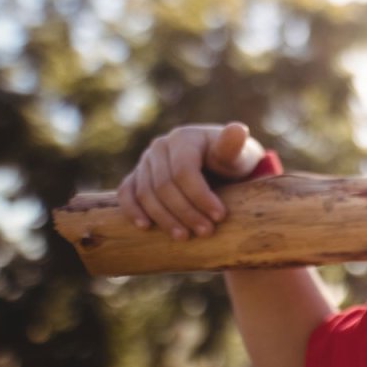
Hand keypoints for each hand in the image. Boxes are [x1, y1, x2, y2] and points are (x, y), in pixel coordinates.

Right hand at [118, 122, 265, 239]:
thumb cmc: (232, 161)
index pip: (185, 171)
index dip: (200, 196)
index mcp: (184, 138)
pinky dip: (133, 210)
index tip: (220, 216)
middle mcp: (160, 147)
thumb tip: (237, 130)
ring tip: (184, 237)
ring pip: (146, 194)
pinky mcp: (137, 177)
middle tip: (206, 232)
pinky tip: (145, 227)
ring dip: (164, 218)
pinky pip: (127, 194)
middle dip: (185, 212)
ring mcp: (145, 162)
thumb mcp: (239, 154)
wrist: (219, 166)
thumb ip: (235, 146)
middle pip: (164, 185)